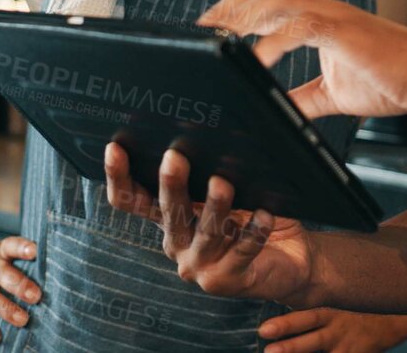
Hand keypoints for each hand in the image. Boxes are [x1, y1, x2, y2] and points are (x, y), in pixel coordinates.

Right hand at [0, 234, 40, 344]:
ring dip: (7, 309)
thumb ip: (24, 261)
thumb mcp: (2, 253)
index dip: (22, 248)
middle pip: (3, 274)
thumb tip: (59, 274)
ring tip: (23, 320)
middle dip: (19, 285)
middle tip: (36, 295)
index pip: (11, 246)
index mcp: (0, 253)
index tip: (34, 251)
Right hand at [102, 143, 318, 304]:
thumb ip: (214, 169)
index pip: (132, 201)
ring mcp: (200, 266)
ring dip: (215, 206)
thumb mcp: (230, 191)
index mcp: (170, 220)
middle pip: (168, 212)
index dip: (119, 177)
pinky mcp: (228, 280)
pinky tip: (265, 214)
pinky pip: (242, 250)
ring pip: (206, 232)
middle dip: (171, 185)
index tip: (114, 148)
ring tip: (222, 184)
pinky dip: (254, 231)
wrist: (292, 262)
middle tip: (175, 158)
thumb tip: (214, 125)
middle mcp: (178, 244)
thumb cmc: (256, 217)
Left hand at [200, 0, 406, 119]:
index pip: (267, 0)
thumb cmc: (396, 82)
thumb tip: (273, 110)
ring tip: (216, 42)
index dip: (234, 9)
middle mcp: (324, 10)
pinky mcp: (348, 32)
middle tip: (197, 34)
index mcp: (320, 19)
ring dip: (241, 18)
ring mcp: (335, 17)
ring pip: (277, 1)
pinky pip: (302, 27)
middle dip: (227, 8)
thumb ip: (303, 97)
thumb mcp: (337, 93)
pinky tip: (255, 63)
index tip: (206, 31)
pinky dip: (273, 43)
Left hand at [258, 308, 406, 352]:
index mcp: (331, 310)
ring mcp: (347, 345)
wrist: (397, 315)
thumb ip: (316, 301)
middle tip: (268, 350)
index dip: (285, 322)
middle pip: (311, 337)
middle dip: (289, 345)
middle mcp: (337, 328)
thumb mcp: (340, 296)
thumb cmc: (360, 305)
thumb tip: (285, 296)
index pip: (305, 316)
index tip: (263, 330)